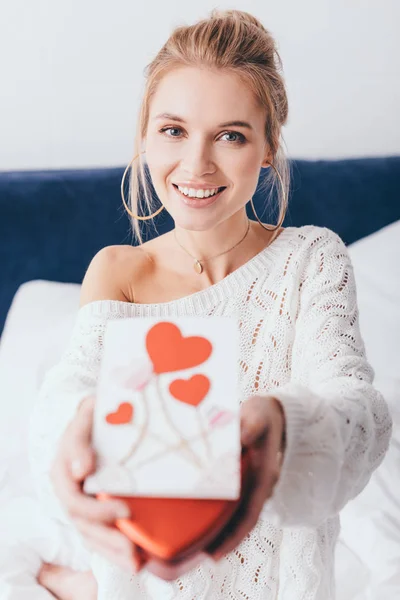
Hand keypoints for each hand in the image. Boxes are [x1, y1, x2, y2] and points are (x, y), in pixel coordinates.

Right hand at [50, 395, 144, 572]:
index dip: (97, 510)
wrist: (97, 418)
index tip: (124, 510)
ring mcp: (81, 504)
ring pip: (91, 536)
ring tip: (136, 561)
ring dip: (113, 551)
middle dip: (108, 538)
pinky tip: (137, 560)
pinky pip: (100, 536)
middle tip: (133, 547)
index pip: (74, 500)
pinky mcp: (94, 511)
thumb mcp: (85, 417)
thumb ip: (80, 440)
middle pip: (84, 525)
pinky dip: (116, 550)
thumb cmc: (93, 416)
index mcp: (63, 472)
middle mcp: (69, 492)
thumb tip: (82, 471)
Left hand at [207, 394, 285, 559]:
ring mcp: (250, 485)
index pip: (250, 514)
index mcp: (263, 477)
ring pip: (234, 515)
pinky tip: (197, 517)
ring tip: (194, 547)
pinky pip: (229, 501)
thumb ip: (248, 428)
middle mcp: (257, 487)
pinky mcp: (241, 479)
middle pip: (240, 522)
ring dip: (218, 530)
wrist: (272, 411)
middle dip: (222, 541)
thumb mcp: (257, 417)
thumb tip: (238, 439)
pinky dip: (216, 513)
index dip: (233, 537)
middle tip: (197, 558)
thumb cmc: (262, 414)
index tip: (216, 554)